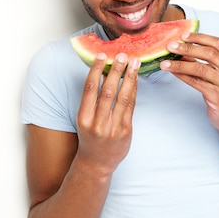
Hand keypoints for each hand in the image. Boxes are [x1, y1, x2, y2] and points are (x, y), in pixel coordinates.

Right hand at [75, 53, 139, 175]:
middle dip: (116, 71)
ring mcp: (112, 128)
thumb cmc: (90, 136)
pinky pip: (131, 107)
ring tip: (134, 63)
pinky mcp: (125, 131)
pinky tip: (136, 80)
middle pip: (108, 91)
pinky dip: (133, 91)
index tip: (102, 56)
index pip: (89, 89)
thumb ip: (92, 100)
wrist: (96, 162)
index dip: (96, 70)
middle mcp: (97, 123)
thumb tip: (103, 73)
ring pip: (122, 98)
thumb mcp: (84, 119)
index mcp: (83, 117)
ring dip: (129, 78)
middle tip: (122, 55)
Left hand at [160, 32, 218, 132]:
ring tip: (165, 62)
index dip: (200, 37)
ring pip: (201, 68)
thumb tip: (183, 48)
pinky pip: (196, 82)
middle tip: (171, 46)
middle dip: (188, 48)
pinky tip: (172, 72)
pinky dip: (182, 76)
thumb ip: (207, 62)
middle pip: (210, 54)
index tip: (183, 35)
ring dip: (180, 63)